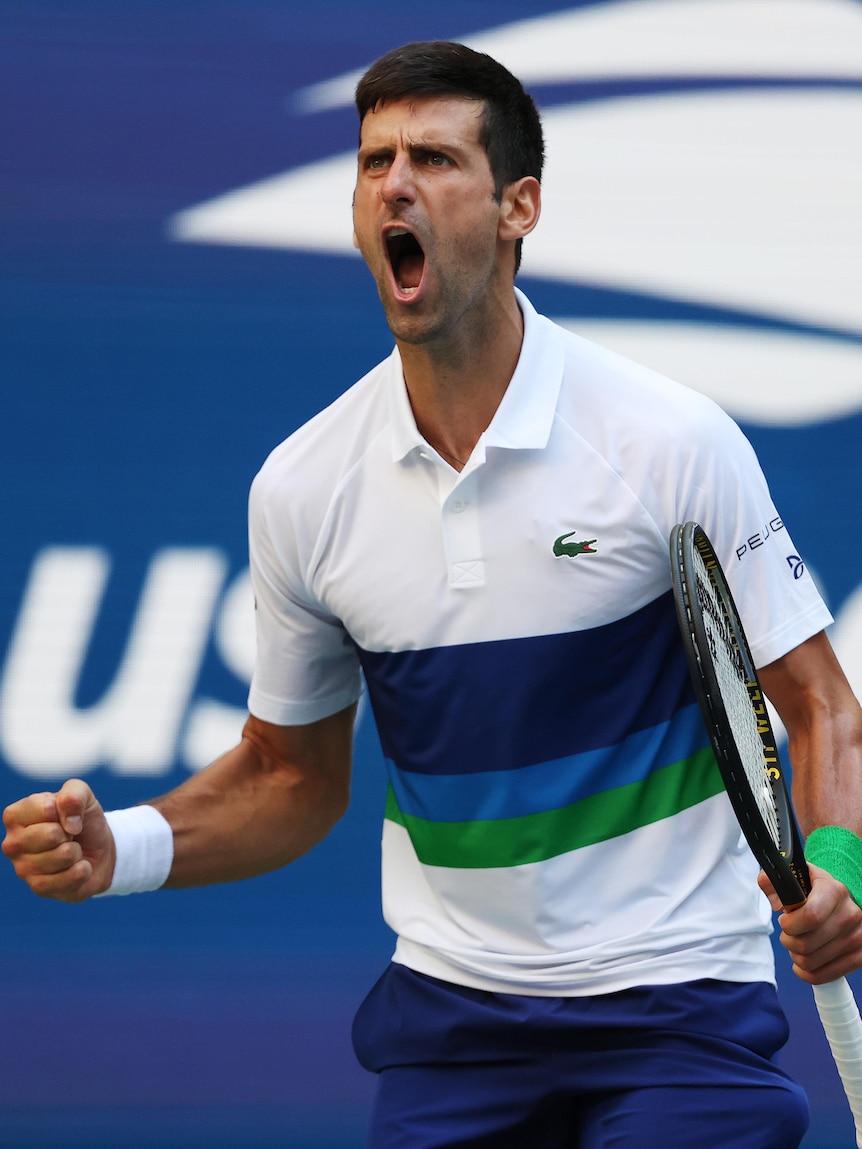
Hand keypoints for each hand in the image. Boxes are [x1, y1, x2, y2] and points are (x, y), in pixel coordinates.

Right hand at [2, 779, 114, 901]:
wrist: (99, 851)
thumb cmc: (82, 820)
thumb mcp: (83, 796)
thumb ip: (74, 794)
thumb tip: (69, 822)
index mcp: (16, 816)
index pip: (46, 809)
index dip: (66, 810)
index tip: (64, 815)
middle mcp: (12, 843)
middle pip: (52, 834)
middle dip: (71, 833)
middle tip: (68, 835)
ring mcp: (23, 868)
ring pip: (64, 856)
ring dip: (77, 851)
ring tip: (71, 850)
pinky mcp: (38, 888)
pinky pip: (70, 877)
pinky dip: (83, 870)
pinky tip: (77, 867)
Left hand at [759, 865, 861, 983]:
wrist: (841, 901)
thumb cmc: (814, 890)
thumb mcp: (794, 876)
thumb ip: (773, 881)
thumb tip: (774, 900)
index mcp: (834, 891)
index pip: (811, 916)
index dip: (790, 923)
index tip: (784, 920)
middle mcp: (851, 914)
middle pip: (806, 944)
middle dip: (788, 940)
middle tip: (789, 933)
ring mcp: (857, 938)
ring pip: (810, 962)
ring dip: (796, 956)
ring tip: (798, 944)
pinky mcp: (859, 957)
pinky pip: (823, 976)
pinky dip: (806, 972)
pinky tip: (803, 961)